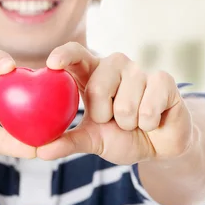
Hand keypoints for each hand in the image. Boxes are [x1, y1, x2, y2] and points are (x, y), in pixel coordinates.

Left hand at [37, 42, 192, 164]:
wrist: (158, 145)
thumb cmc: (121, 135)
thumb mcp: (92, 140)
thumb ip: (68, 142)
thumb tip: (40, 151)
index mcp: (92, 73)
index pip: (76, 53)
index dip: (64, 54)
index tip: (52, 63)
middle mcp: (114, 65)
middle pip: (97, 86)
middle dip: (104, 115)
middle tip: (113, 120)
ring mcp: (139, 70)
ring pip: (125, 103)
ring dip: (129, 123)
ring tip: (134, 121)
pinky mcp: (163, 79)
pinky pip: (149, 106)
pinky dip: (149, 123)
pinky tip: (153, 120)